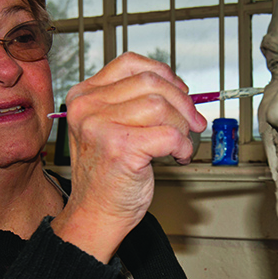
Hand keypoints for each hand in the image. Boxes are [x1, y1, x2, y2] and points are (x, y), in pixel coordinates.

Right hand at [51, 52, 206, 262]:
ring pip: (162, 106)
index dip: (164, 75)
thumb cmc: (107, 176)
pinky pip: (170, 134)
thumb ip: (131, 103)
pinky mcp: (121, 147)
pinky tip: (178, 157)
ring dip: (182, 127)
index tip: (181, 92)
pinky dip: (183, 146)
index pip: (131, 64)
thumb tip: (178, 90)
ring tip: (181, 145)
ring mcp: (101, 126)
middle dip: (182, 102)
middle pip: (151, 83)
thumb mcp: (109, 127)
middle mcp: (87, 107)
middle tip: (194, 122)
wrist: (96, 214)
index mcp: (84, 96)